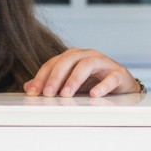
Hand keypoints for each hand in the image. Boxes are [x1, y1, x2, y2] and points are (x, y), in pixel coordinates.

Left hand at [23, 48, 141, 97]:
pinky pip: (110, 77)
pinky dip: (102, 86)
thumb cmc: (94, 82)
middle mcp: (87, 55)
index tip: (33, 92)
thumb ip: (50, 84)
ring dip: (75, 79)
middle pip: (69, 60)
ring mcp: (104, 63)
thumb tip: (28, 87)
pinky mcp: (118, 73)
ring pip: (87, 65)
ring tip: (66, 94)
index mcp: (74, 57)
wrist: (122, 84)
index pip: (54, 63)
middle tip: (48, 94)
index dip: (42, 77)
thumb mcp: (70, 84)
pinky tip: (94, 95)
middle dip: (56, 77)